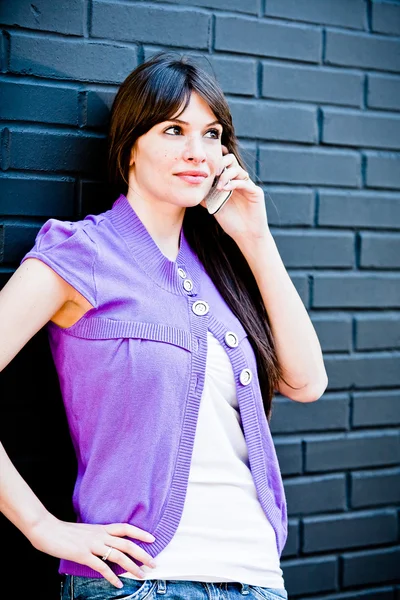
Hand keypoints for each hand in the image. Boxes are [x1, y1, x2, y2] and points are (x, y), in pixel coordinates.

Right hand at [28, 513, 155, 587]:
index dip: (140, 533)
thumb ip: (97, 536)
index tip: (152, 539)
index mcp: (101, 528)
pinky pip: (101, 567)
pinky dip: (111, 576)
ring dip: (132, 567)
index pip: (125, 528)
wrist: (47, 529)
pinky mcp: (83, 555)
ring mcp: (92, 545)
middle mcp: (100, 535)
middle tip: (153, 563)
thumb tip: (106, 544)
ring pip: (118, 556)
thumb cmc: (64, 531)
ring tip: (141, 575)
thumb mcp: (85, 531)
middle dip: (142, 554)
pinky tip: (118, 584)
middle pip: (127, 544)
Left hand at [200, 145, 268, 242]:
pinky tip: (225, 189)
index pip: (223, 163)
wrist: (246, 235)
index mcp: (230, 181)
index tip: (205, 169)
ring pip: (238, 170)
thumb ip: (206, 196)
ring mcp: (248, 185)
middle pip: (231, 160)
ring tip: (218, 187)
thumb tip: (194, 187)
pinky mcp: (255, 192)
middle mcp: (239, 180)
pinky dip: (234, 183)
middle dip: (220, 163)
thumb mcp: (214, 206)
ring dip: (226, 175)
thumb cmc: (231, 222)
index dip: (214, 162)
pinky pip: (244, 182)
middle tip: (212, 174)